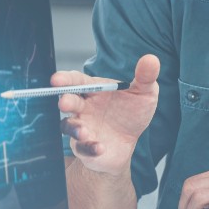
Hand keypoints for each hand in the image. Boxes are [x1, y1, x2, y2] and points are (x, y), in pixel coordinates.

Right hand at [56, 54, 158, 175]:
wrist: (127, 142)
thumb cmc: (131, 113)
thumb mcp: (144, 94)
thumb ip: (145, 78)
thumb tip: (151, 59)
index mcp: (94, 90)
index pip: (77, 81)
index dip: (66, 79)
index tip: (56, 79)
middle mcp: (83, 108)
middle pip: (69, 101)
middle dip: (66, 101)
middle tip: (64, 102)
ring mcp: (82, 127)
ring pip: (69, 126)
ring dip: (75, 128)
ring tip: (84, 132)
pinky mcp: (85, 148)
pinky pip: (83, 149)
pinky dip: (89, 148)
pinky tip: (100, 147)